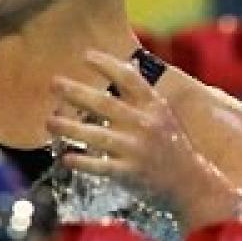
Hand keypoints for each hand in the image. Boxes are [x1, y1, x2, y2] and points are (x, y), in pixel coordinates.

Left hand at [45, 50, 209, 214]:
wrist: (192, 184)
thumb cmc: (170, 145)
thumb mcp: (162, 115)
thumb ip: (141, 95)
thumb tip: (124, 63)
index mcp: (153, 107)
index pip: (129, 79)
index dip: (107, 65)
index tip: (85, 56)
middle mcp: (145, 125)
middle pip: (105, 103)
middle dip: (76, 92)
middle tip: (54, 83)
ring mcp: (137, 150)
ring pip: (96, 135)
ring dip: (69, 127)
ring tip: (49, 121)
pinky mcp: (130, 173)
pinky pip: (99, 167)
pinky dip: (80, 162)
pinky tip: (65, 158)